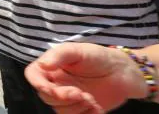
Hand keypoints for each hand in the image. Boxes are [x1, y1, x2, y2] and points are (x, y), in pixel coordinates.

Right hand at [24, 43, 146, 112]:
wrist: (125, 73)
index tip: (51, 89)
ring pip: (60, 110)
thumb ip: (59, 55)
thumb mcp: (78, 51)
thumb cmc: (99, 57)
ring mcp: (68, 98)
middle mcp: (56, 83)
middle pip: (46, 96)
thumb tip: (42, 65)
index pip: (33, 75)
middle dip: (63, 97)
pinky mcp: (81, 110)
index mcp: (52, 67)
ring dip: (77, 107)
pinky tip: (97, 108)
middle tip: (81, 93)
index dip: (37, 83)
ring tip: (92, 99)